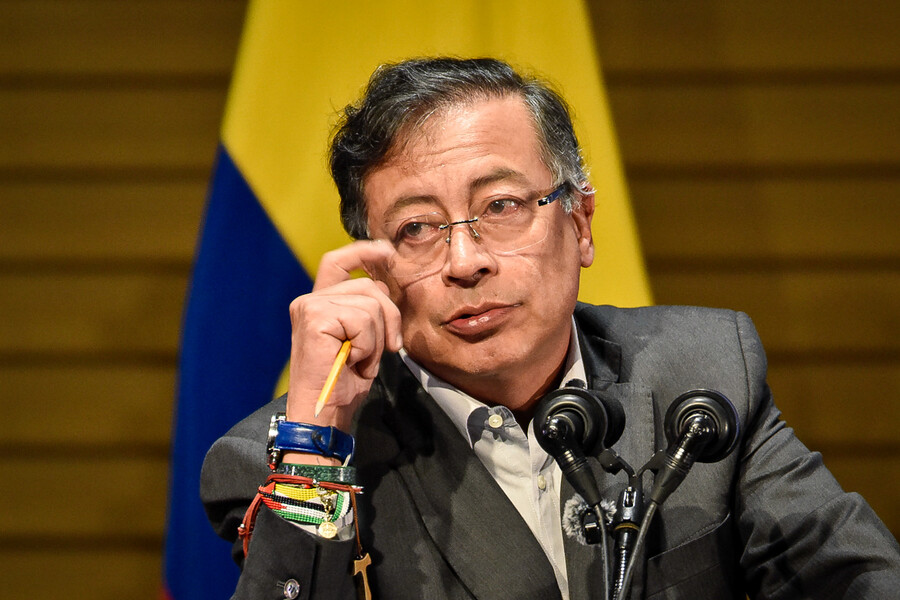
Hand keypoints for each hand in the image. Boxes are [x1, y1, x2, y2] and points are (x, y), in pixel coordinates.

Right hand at [285, 240, 401, 436]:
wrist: (324, 415)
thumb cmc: (343, 384)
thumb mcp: (363, 340)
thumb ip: (367, 311)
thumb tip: (383, 286)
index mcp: (319, 304)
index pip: (338, 262)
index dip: (364, 251)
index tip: (387, 252)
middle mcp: (310, 301)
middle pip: (370, 286)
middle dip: (389, 318)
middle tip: (380, 352)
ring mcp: (310, 306)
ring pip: (371, 303)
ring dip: (376, 339)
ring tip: (359, 360)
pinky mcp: (314, 317)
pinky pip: (363, 320)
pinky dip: (367, 345)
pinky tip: (352, 361)